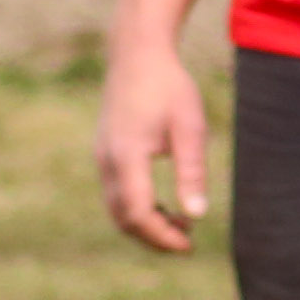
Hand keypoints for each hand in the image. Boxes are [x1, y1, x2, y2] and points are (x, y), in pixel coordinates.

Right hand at [97, 39, 212, 255]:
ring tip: (181, 225)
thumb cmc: (169, 87)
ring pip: (116, 209)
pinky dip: (137, 210)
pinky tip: (165, 207)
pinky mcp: (104, 154)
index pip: (138, 214)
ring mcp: (101, 158)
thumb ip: (192, 171)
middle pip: (124, 219)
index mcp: (127, 156)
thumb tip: (197, 215)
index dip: (162, 237)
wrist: (137, 55)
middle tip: (188, 242)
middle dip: (154, 238)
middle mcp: (107, 161)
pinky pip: (115, 195)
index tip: (190, 245)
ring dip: (146, 225)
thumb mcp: (190, 127)